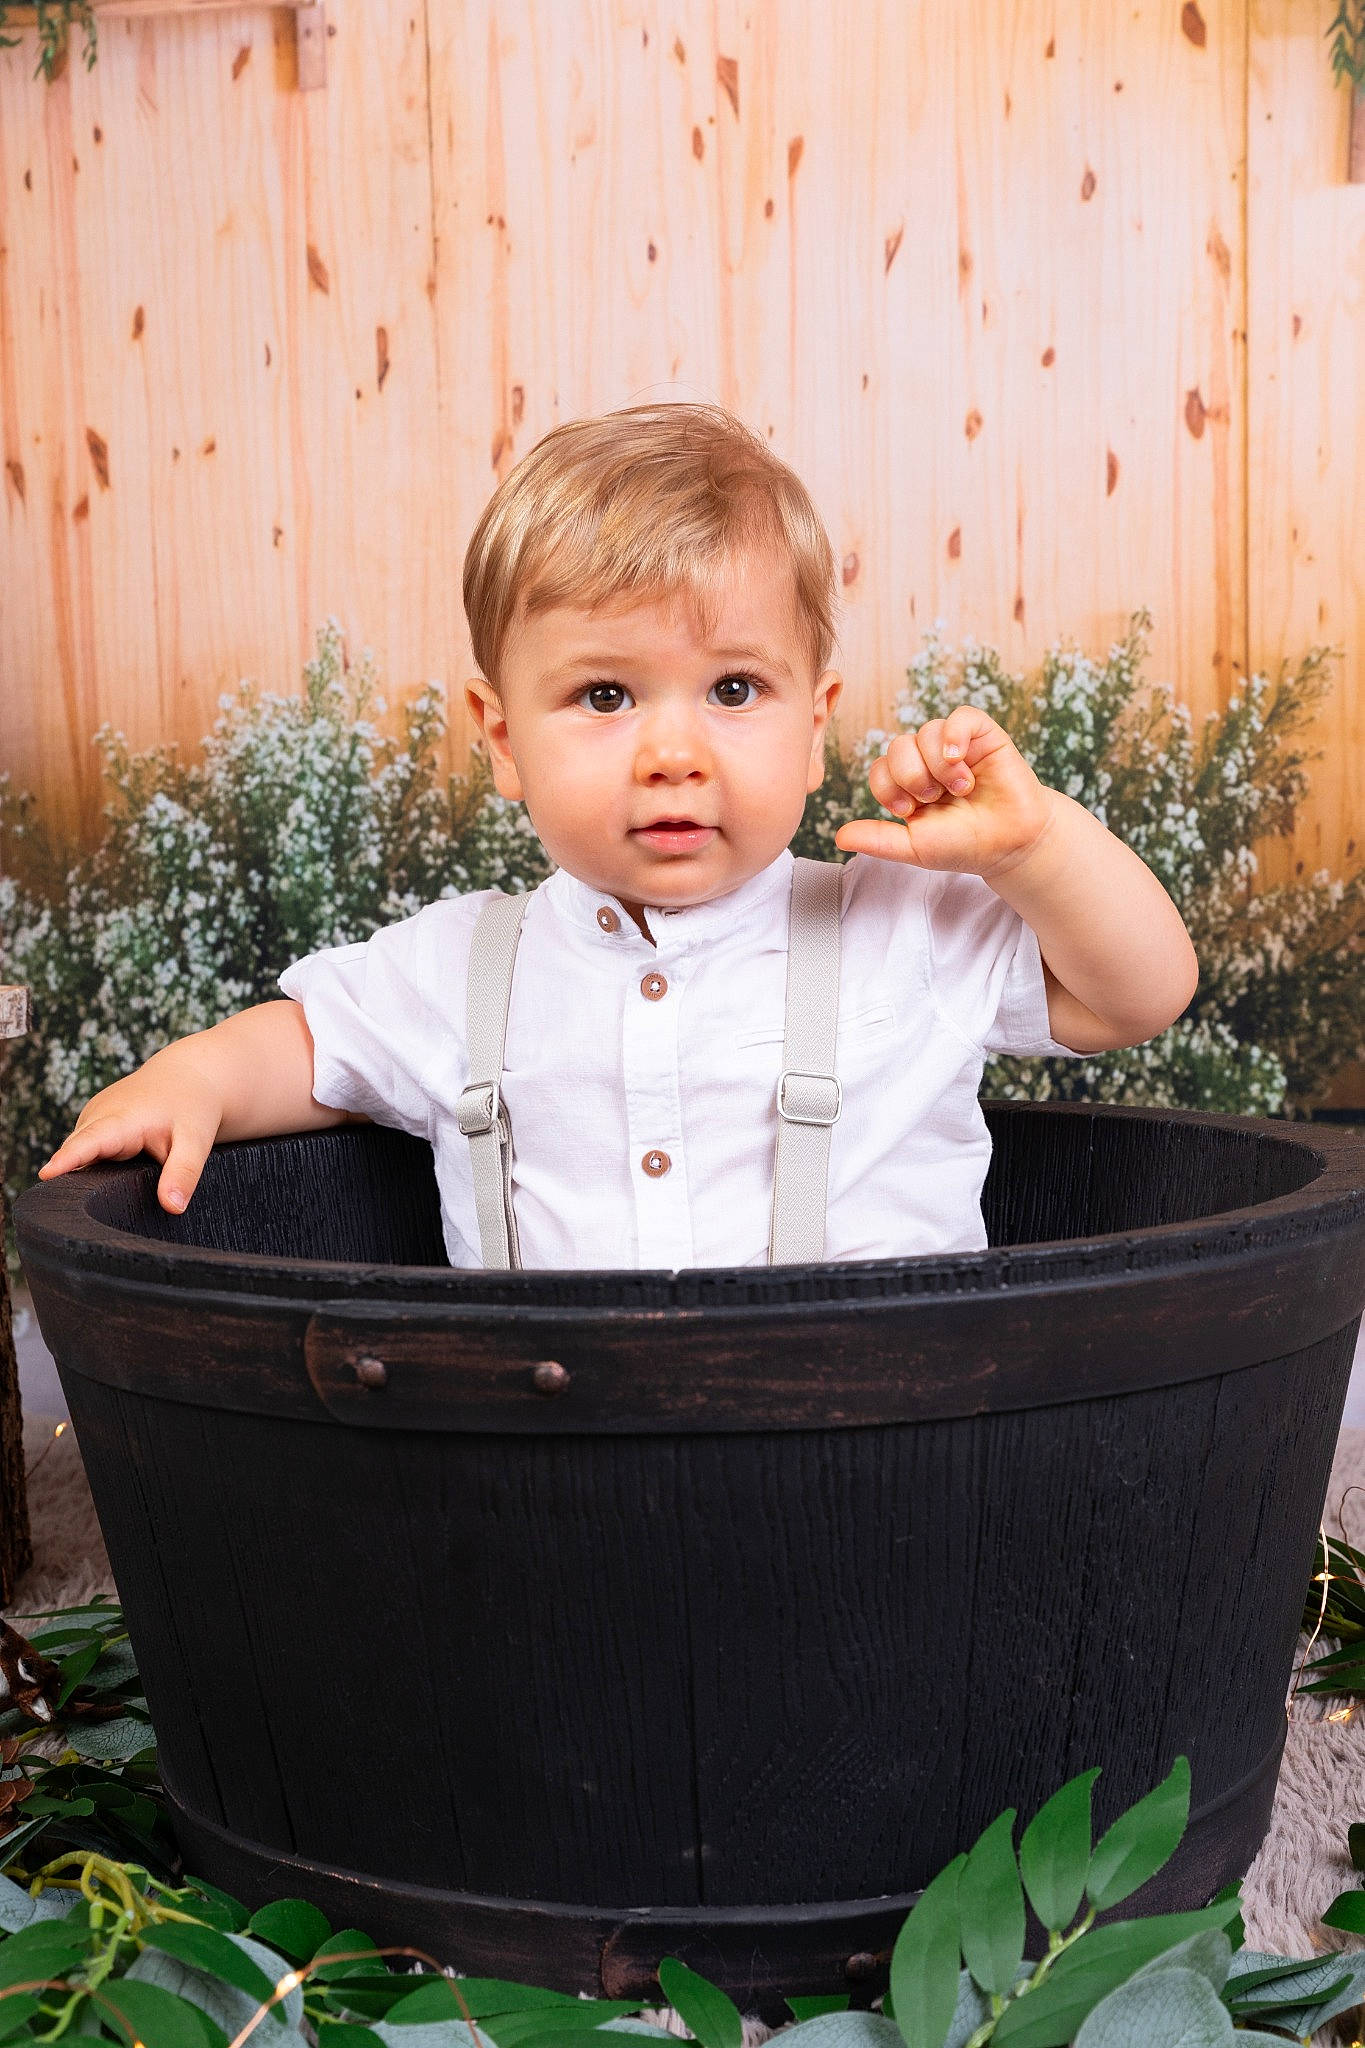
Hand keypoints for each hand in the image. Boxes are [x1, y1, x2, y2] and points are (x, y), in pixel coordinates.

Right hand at [38, 1045, 222, 1214]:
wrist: (185, 1077)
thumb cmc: (191, 1107)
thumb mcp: (196, 1141)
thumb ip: (184, 1173)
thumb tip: (173, 1207)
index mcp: (122, 1118)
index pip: (89, 1141)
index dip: (68, 1160)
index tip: (46, 1175)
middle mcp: (98, 1115)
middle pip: (75, 1153)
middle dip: (68, 1179)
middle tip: (71, 1215)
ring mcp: (91, 1117)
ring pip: (78, 1153)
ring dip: (81, 1174)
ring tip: (89, 1199)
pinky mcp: (92, 1123)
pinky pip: (83, 1149)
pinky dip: (89, 1165)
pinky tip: (103, 1180)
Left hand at [833, 704, 1054, 875]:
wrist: (1011, 844)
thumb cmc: (964, 846)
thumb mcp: (914, 848)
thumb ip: (878, 839)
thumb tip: (839, 837)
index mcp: (908, 785)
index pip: (879, 768)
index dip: (888, 787)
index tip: (912, 811)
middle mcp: (928, 761)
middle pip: (898, 745)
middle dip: (912, 776)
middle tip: (935, 799)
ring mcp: (955, 746)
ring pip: (926, 732)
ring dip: (938, 764)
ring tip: (960, 788)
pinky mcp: (984, 736)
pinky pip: (960, 717)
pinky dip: (955, 735)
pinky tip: (959, 759)